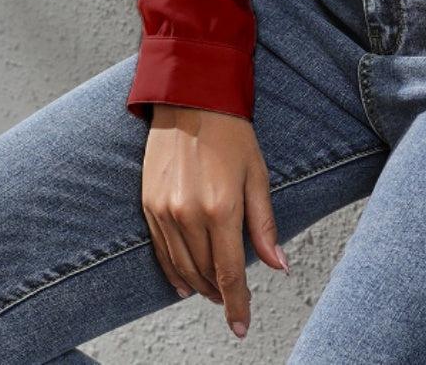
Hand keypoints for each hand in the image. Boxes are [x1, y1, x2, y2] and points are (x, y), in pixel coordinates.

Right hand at [141, 105, 289, 339]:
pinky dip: (173, 272)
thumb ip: (264, 224)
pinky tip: (183, 283)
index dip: (236, 303)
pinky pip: (161, 252)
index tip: (241, 326)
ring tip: (212, 292)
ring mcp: (165, 212)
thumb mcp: (257, 174)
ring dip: (199, 285)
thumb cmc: (231, 133)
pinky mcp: (148, 205)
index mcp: (221, 208)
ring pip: (182, 267)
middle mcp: (189, 215)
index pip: (229, 273)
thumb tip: (277, 264)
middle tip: (234, 300)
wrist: (191, 99)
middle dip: (221, 292)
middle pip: (205, 273)